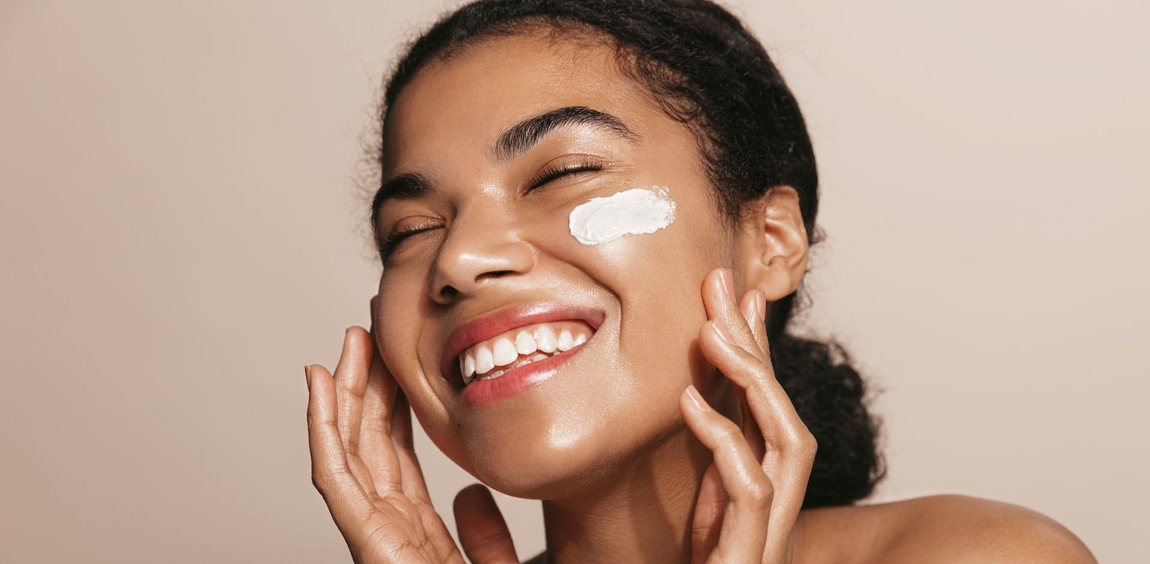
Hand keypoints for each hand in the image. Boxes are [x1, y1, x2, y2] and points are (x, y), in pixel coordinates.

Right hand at [305, 313, 519, 562]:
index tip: (394, 360)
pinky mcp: (369, 544)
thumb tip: (470, 495)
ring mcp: (373, 536)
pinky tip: (322, 384)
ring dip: (342, 394)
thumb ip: (484, 534)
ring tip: (345, 344)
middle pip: (367, 445)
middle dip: (364, 387)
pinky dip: (324, 427)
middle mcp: (388, 529)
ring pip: (347, 450)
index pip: (395, 456)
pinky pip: (336, 478)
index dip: (390, 406)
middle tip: (365, 334)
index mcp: (416, 531)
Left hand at [681, 269, 817, 562]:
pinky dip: (725, 441)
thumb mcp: (694, 505)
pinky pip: (748, 491)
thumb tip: (697, 396)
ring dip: (755, 383)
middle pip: (782, 410)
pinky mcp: (748, 554)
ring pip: (787, 443)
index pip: (765, 404)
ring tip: (712, 332)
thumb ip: (703, 452)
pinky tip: (691, 401)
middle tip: (722, 284)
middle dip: (755, 346)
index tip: (734, 291)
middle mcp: (772, 502)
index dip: (755, 346)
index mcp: (758, 486)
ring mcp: (766, 529)